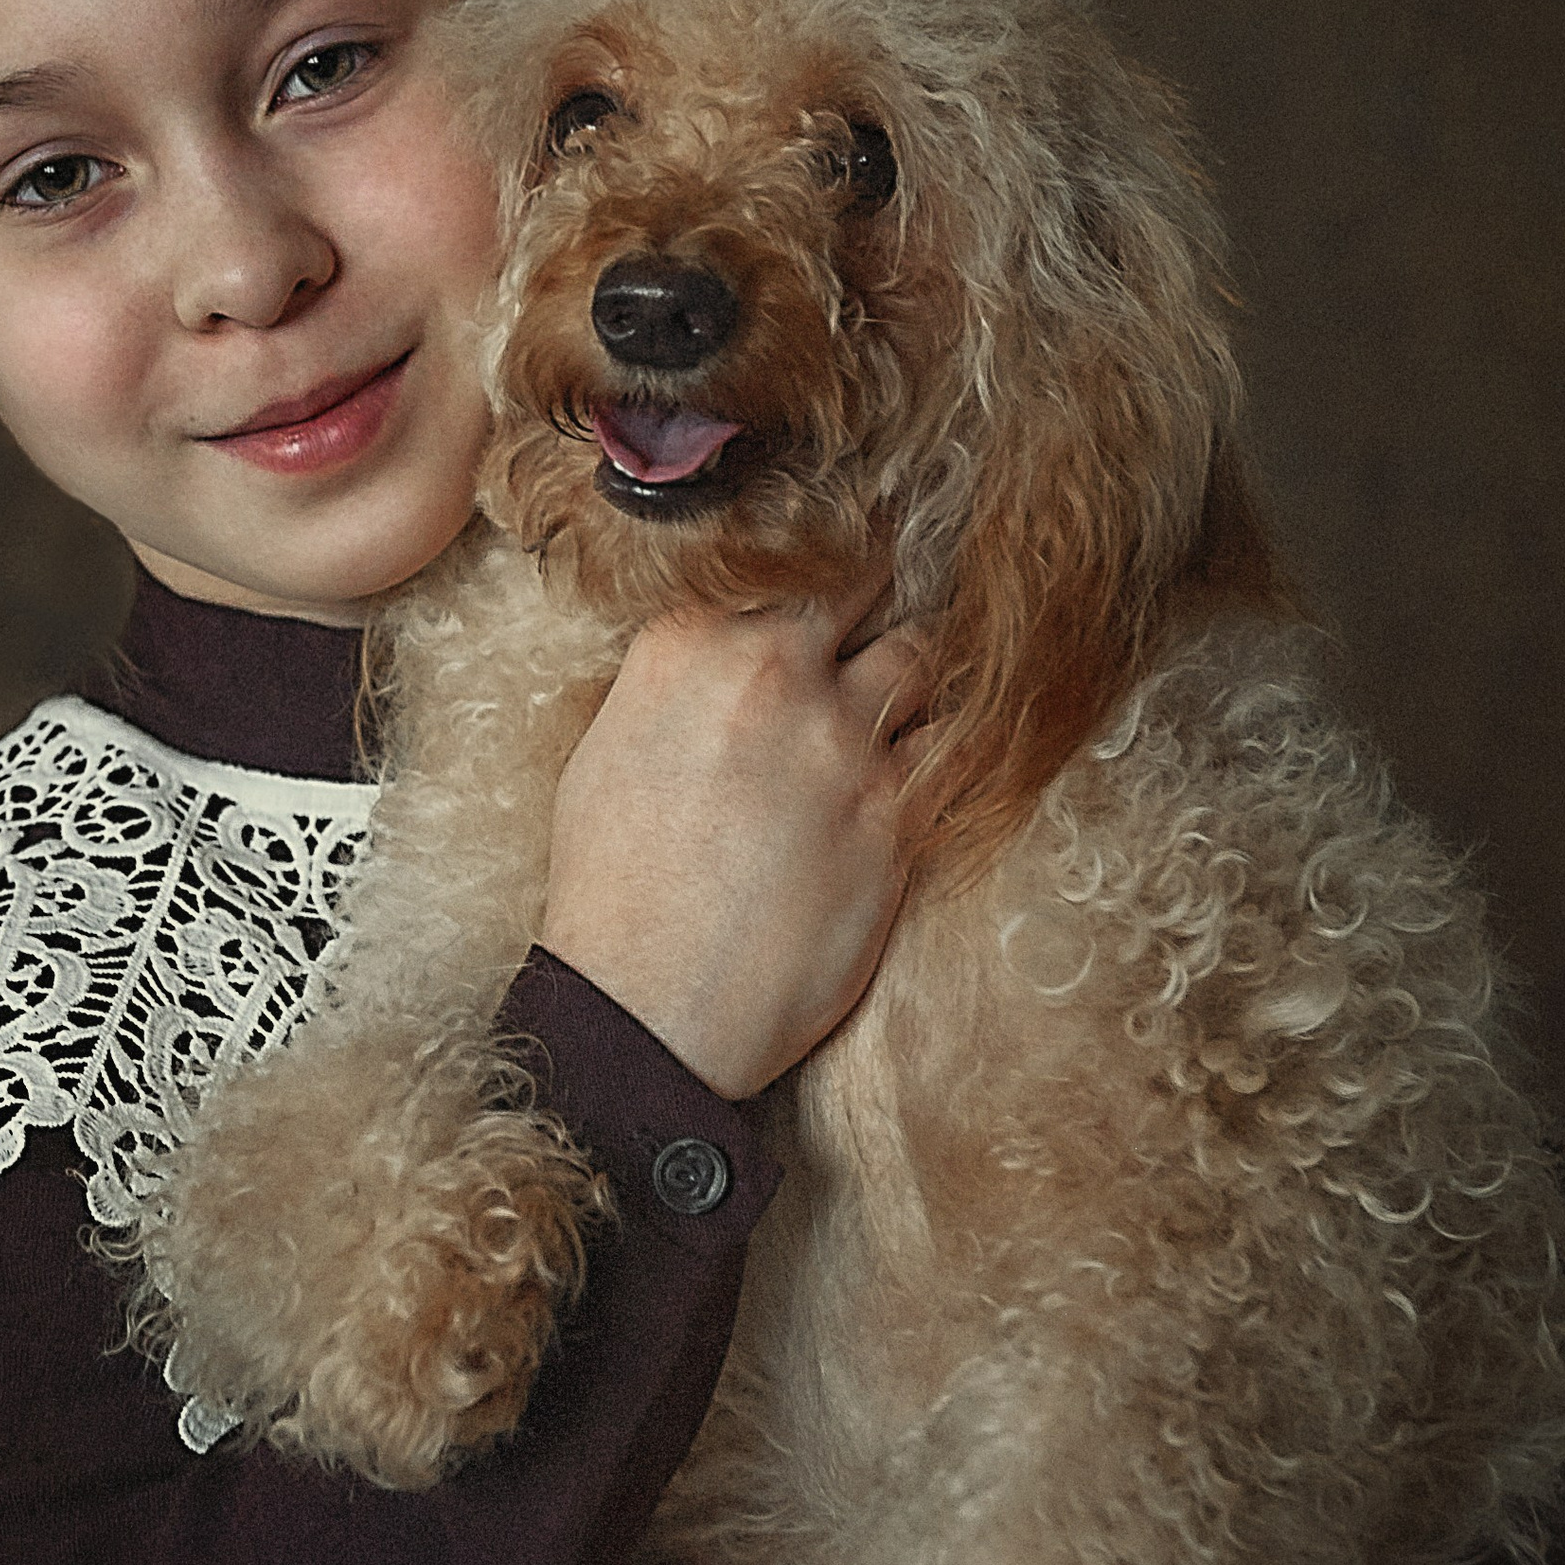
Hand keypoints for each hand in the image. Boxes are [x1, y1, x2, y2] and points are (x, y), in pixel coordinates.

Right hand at [538, 568, 920, 1098]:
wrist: (652, 1006)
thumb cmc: (615, 893)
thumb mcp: (608, 753)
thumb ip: (675, 680)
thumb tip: (715, 658)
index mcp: (686, 645)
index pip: (775, 557)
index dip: (808, 568)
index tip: (826, 572)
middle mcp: (771, 672)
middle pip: (861, 582)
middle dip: (873, 595)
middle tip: (876, 616)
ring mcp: (844, 739)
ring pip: (921, 657)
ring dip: (913, 678)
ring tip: (899, 704)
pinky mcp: (899, 811)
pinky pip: (955, 748)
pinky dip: (944, 750)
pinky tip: (930, 764)